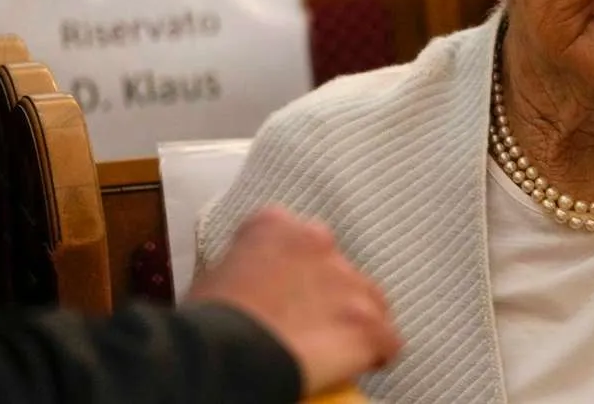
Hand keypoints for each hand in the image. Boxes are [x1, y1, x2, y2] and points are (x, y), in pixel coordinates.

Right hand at [189, 206, 403, 395]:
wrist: (220, 356)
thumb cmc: (205, 324)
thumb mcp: (213, 278)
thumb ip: (245, 268)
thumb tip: (252, 289)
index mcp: (276, 226)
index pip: (301, 243)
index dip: (297, 275)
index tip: (288, 297)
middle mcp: (319, 242)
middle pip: (338, 271)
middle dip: (329, 297)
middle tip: (307, 328)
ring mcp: (347, 282)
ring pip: (369, 301)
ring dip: (354, 323)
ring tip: (333, 351)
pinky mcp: (367, 323)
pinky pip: (388, 340)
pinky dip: (377, 355)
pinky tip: (361, 366)